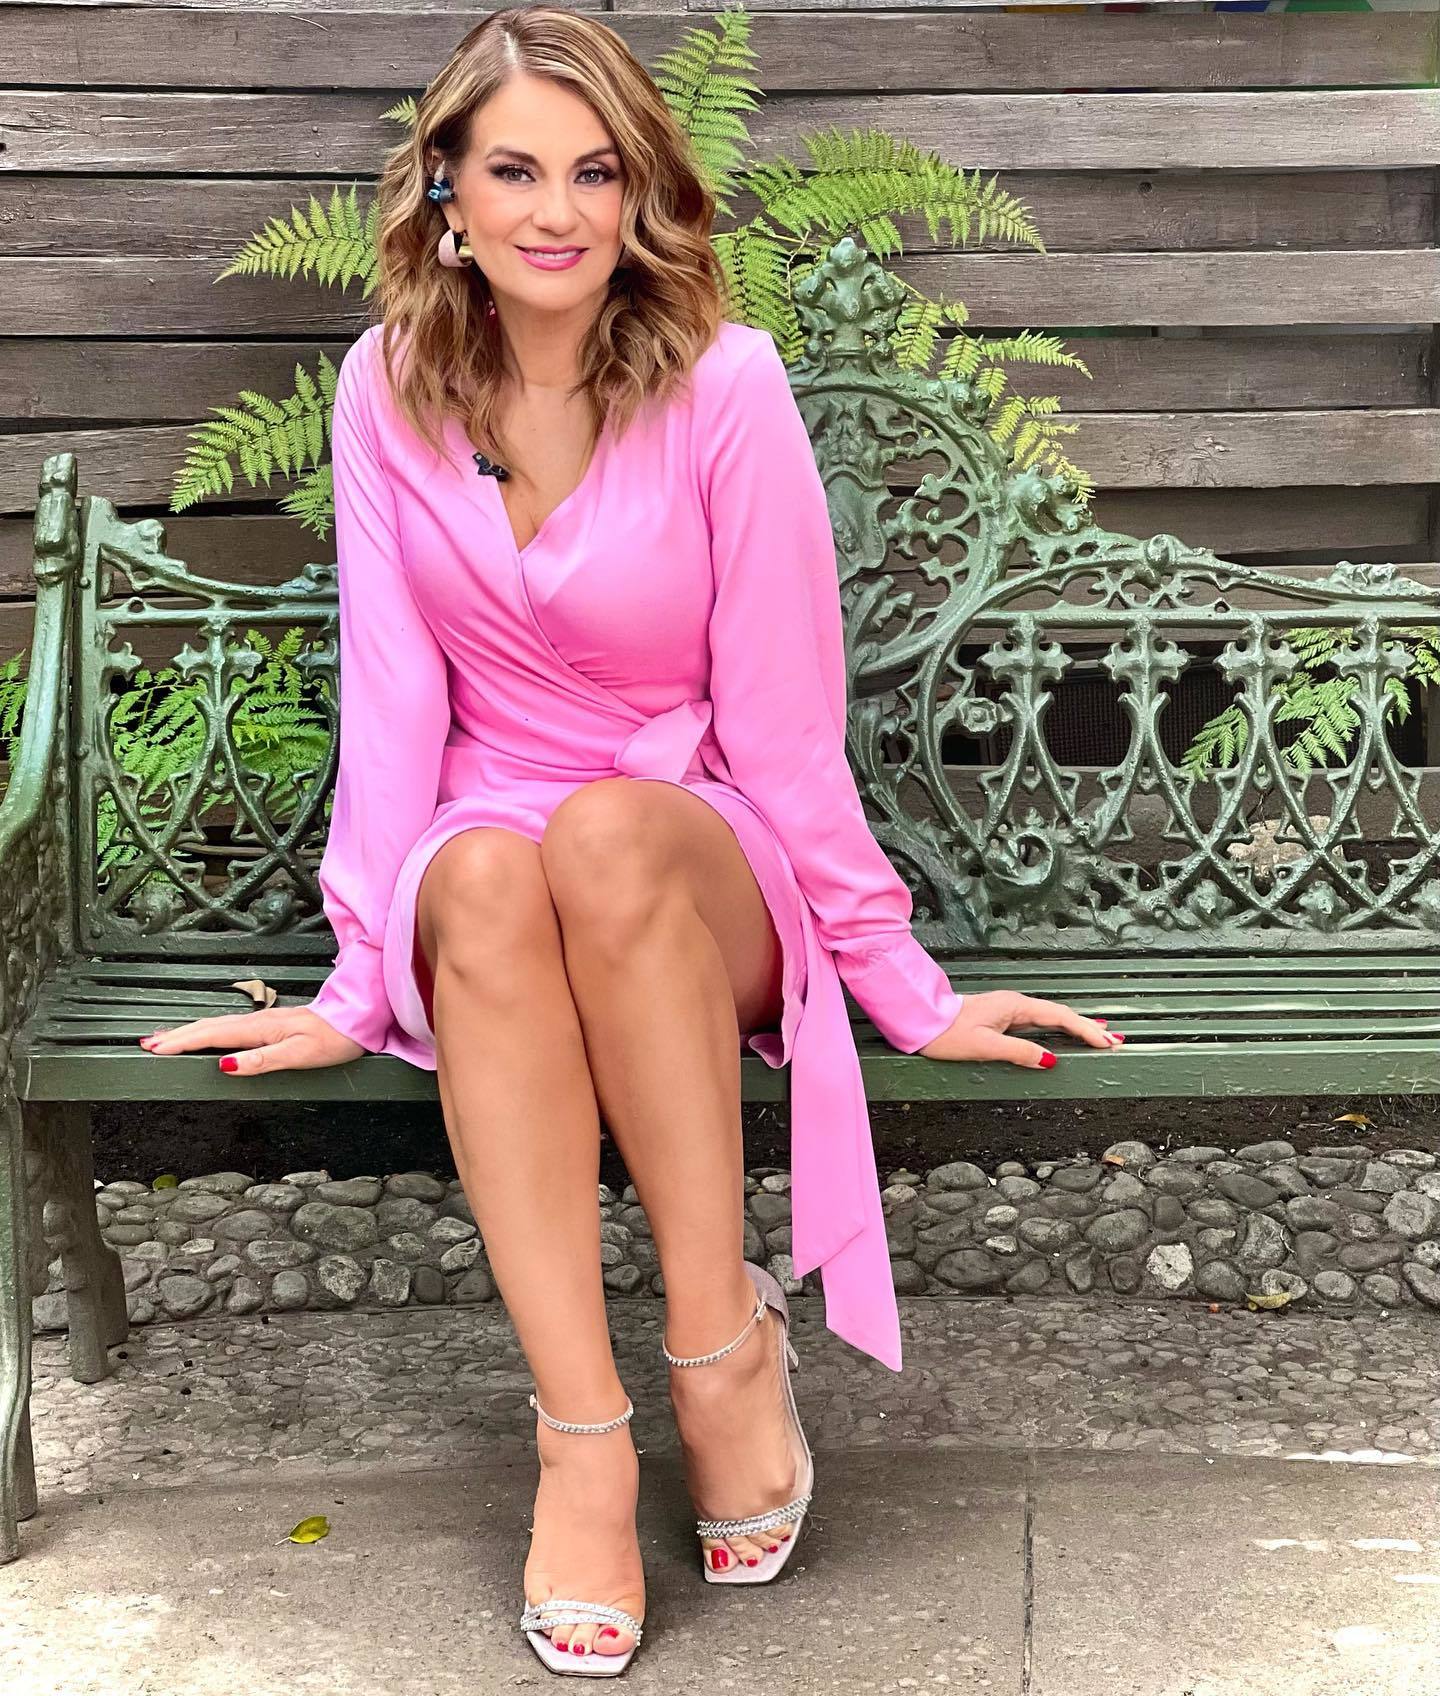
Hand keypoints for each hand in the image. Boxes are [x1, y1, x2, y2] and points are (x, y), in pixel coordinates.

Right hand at [137, 1006, 365, 1073]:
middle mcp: (259, 1022)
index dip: (182, 1042)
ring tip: (165, 1039)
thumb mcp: (300, 1053)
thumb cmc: (336, 1037)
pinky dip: (210, 1032)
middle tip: (146, 1044)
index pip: (212, 1035)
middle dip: (176, 1036)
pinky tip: (207, 1036)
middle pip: (208, 1028)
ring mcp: (264, 1022)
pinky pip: (230, 1027)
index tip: (155, 1049)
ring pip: (218, 1026)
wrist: (359, 1018)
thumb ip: (262, 1061)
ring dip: (189, 1032)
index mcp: (261, 1029)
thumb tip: (226, 1065)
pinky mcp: (272, 1025)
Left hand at [916, 991, 1122, 1067]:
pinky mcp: (1002, 1016)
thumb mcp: (984, 1047)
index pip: (1059, 1017)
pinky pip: (1038, 1021)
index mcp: (1014, 1006)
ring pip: (1050, 1017)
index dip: (1085, 1030)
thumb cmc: (946, 1033)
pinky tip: (1064, 1032)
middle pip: (1060, 1015)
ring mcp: (1009, 1009)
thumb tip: (1049, 1060)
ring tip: (1099, 1036)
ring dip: (1075, 1026)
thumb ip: (1019, 1053)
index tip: (1106, 1041)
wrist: (920, 1020)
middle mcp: (1015, 1004)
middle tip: (1114, 1041)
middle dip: (1088, 1027)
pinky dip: (1058, 1027)